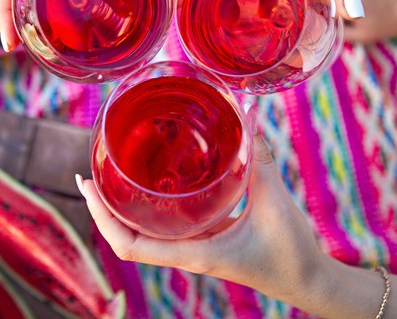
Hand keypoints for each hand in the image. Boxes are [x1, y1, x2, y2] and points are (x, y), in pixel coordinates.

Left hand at [76, 133, 325, 302]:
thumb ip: (259, 160)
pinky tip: (153, 181)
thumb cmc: (291, 251)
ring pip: (145, 233)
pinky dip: (151, 206)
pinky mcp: (206, 240)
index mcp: (194, 252)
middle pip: (127, 238)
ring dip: (122, 208)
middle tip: (88, 174)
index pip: (130, 246)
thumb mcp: (275, 202)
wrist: (309, 280)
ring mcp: (194, 248)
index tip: (87, 188)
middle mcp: (187, 252)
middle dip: (102, 210)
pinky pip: (167, 225)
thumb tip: (245, 115)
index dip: (102, 219)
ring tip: (109, 175)